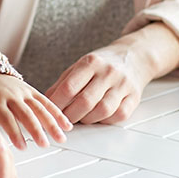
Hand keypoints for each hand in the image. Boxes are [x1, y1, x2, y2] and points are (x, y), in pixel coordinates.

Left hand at [0, 72, 71, 148]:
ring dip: (51, 123)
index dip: (14, 132)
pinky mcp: (30, 90)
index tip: (22, 147)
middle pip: (26, 113)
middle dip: (36, 130)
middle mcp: (10, 95)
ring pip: (39, 107)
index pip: (6, 118)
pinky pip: (46, 100)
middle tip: (44, 145)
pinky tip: (66, 124)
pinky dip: (57, 112)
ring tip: (60, 138)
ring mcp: (22, 91)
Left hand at [47, 23, 178, 124]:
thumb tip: (44, 102)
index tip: (48, 112)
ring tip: (80, 118)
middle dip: (70, 116)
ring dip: (87, 120)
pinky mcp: (134, 97)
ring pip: (102, 111)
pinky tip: (97, 117)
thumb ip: (62, 83)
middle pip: (85, 102)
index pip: (69, 87)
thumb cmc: (102, 64)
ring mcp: (123, 85)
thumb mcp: (80, 66)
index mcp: (91, 62)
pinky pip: (118, 116)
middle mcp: (109, 72)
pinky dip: (105, 121)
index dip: (57, 104)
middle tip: (63, 120)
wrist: (133, 57)